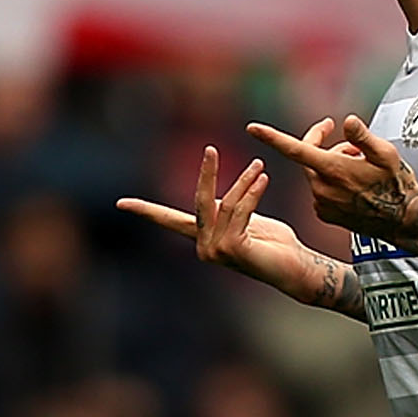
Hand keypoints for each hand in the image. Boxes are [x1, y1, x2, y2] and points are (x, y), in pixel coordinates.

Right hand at [118, 145, 332, 302]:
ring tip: (259, 166)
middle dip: (206, 174)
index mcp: (202, 239)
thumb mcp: (245, 220)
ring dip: (243, 182)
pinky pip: (239, 211)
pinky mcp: (233, 250)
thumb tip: (213, 196)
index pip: (169, 221)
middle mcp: (204, 248)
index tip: (121, 203)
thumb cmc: (274, 244)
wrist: (296, 267)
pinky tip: (263, 179)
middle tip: (211, 149)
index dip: (146, 211)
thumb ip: (225, 210)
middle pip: (198, 202)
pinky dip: (251, 192)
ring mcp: (217, 252)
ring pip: (224, 204)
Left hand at [249, 114, 417, 242]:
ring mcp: (322, 202)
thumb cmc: (396, 186)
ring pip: (318, 173)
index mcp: (333, 169)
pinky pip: (322, 190)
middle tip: (354, 146)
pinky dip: (333, 184)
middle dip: (327, 145)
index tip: (252, 128)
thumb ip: (363, 137)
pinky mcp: (325, 214)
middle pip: (310, 157)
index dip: (272, 137)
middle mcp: (322, 187)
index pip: (295, 148)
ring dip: (333, 165)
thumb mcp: (386, 155)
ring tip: (361, 170)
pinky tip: (354, 188)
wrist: (402, 221)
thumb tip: (348, 122)